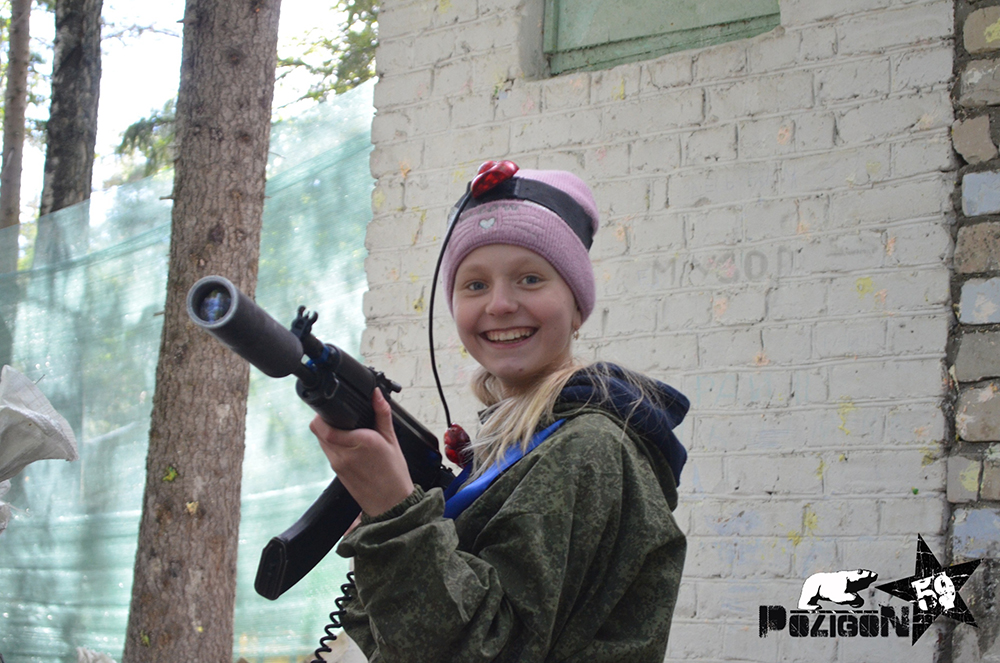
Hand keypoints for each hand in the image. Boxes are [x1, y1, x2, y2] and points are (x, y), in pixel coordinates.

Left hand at [309, 389, 414, 517]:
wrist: (391, 504)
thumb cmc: (394, 474)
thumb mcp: (392, 440)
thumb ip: (382, 414)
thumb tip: (377, 395)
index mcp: (359, 441)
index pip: (323, 426)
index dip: (322, 415)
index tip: (332, 408)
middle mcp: (344, 453)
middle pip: (318, 432)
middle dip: (325, 422)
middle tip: (339, 418)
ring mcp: (338, 464)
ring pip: (321, 442)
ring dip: (327, 434)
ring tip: (345, 431)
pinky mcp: (336, 472)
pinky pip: (328, 453)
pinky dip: (333, 446)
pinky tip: (348, 446)